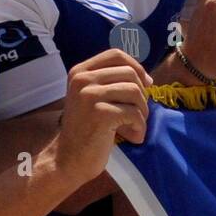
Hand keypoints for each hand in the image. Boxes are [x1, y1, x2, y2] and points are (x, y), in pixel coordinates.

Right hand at [57, 49, 152, 187]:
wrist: (68, 160)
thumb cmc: (86, 129)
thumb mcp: (93, 98)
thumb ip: (111, 82)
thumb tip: (147, 78)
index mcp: (80, 72)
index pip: (116, 55)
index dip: (136, 67)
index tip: (146, 84)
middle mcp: (82, 80)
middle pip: (130, 74)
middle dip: (141, 95)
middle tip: (138, 115)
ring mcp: (89, 95)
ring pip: (135, 92)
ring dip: (142, 112)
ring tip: (135, 127)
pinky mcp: (100, 114)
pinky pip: (134, 113)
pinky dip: (140, 127)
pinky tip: (133, 138)